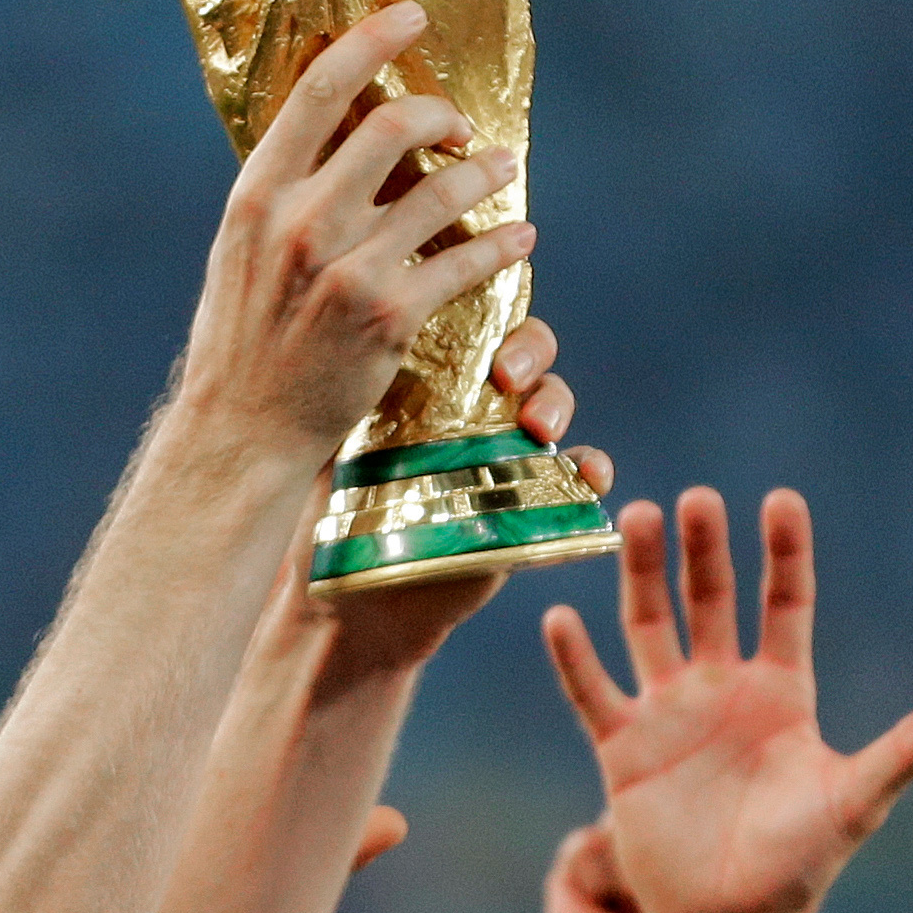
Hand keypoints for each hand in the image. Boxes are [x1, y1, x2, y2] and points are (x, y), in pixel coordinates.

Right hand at [173, 1, 538, 460]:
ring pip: (444, 190)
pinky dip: (502, 243)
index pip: (319, 90)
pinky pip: (467, 262)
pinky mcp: (390, 317)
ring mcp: (348, 269)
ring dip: (486, 172)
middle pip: (395, 126)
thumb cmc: (246, 339)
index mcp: (258, 194)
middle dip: (445, 114)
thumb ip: (284, 192)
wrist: (244, 429)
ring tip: (503, 168)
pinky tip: (518, 238)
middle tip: (464, 126)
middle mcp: (301, 221)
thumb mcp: (242, 249)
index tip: (411, 15)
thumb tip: (332, 131)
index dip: (373, 40)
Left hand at [287, 314, 617, 676]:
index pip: (468, 317)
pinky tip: (592, 473)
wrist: (359, 605)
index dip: (483, 307)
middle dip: (529, 347)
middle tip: (506, 373)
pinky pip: (582, 471)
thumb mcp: (325, 445)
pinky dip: (595, 465)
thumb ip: (331, 392)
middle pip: (523, 346)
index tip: (467, 313)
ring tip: (537, 426)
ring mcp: (511, 446)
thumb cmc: (332, 521)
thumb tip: (316, 329)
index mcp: (429, 376)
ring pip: (553, 399)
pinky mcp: (539, 498)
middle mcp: (475, 402)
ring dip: (557, 401)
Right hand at [542, 488, 912, 912]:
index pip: (785, 602)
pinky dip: (575, 657)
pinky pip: (593, 692)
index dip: (784, 553)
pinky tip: (559, 617)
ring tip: (634, 516)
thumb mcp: (856, 799)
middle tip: (697, 498)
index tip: (781, 501)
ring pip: (650, 625)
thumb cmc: (800, 864)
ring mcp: (670, 714)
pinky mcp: (624, 750)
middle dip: (704, 548)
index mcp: (783, 689)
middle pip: (711, 598)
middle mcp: (723, 688)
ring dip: (640, 573)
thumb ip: (905, 751)